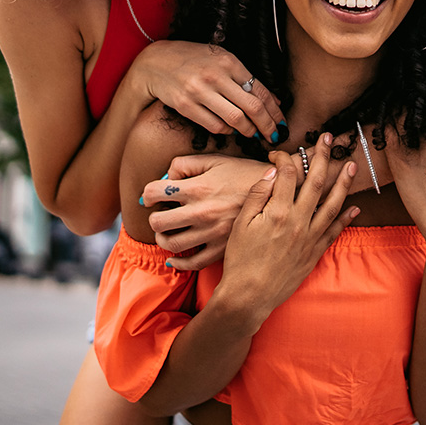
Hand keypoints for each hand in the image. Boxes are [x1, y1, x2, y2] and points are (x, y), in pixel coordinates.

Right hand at [134, 40, 281, 140]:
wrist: (155, 62)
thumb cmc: (192, 59)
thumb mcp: (220, 59)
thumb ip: (244, 77)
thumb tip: (272, 100)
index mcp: (228, 61)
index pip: (260, 90)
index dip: (275, 110)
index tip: (281, 122)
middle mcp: (215, 76)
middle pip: (252, 107)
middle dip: (268, 125)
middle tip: (274, 136)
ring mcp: (199, 91)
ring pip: (235, 119)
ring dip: (248, 130)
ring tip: (254, 134)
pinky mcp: (185, 106)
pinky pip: (214, 126)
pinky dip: (227, 131)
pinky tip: (230, 129)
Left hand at [142, 155, 272, 269]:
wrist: (277, 192)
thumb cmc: (244, 174)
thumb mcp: (216, 161)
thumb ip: (187, 164)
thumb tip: (166, 176)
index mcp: (198, 187)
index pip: (154, 192)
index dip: (148, 193)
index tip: (153, 196)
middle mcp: (201, 212)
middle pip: (158, 222)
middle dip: (154, 217)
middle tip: (160, 213)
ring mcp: (211, 233)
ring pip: (171, 244)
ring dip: (163, 238)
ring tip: (169, 231)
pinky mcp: (220, 249)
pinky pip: (191, 264)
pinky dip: (177, 263)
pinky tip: (175, 257)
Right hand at [218, 136, 359, 324]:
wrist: (249, 296)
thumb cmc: (240, 260)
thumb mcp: (240, 224)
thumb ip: (257, 195)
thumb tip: (271, 173)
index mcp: (278, 212)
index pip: (288, 174)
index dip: (284, 158)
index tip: (278, 154)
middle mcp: (299, 221)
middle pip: (316, 182)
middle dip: (324, 157)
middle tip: (329, 139)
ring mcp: (310, 237)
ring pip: (333, 204)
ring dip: (344, 182)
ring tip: (351, 164)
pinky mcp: (315, 252)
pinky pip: (335, 231)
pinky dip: (347, 218)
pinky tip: (355, 206)